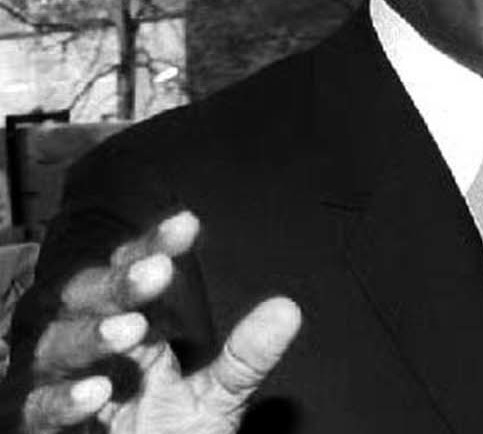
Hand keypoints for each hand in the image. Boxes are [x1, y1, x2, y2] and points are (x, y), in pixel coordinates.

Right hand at [17, 212, 300, 433]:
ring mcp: (57, 381)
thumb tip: (288, 309)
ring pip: (59, 346)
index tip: (188, 225)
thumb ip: (244, 358)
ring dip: (93, 336)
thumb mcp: (211, 399)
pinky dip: (64, 399)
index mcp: (129, 325)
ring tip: (131, 330)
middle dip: (121, 284)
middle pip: (88, 298)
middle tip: (158, 271)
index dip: (155, 246)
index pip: (135, 274)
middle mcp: (86, 342)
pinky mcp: (36, 422)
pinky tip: (97, 392)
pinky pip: (38, 406)